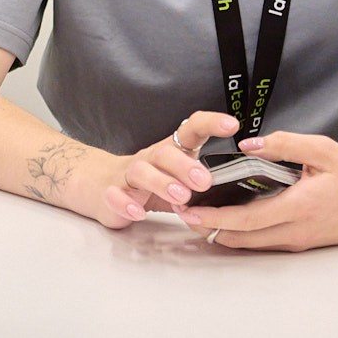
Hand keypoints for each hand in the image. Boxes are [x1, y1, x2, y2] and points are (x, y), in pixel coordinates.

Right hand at [96, 110, 236, 227]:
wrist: (99, 184)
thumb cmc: (150, 182)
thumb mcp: (178, 179)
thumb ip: (201, 186)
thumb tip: (239, 193)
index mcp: (171, 150)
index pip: (190, 129)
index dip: (210, 123)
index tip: (232, 125)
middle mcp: (150, 158)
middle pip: (165, 153)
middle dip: (185, 165)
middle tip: (204, 181)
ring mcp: (128, 174)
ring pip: (141, 171)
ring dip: (161, 182)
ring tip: (180, 197)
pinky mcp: (111, 193)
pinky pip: (116, 195)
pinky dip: (126, 203)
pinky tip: (139, 213)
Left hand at [181, 132, 337, 250]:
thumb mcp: (324, 150)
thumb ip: (284, 144)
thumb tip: (247, 144)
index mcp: (299, 207)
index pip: (246, 219)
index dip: (213, 217)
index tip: (188, 209)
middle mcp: (294, 231)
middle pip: (240, 238)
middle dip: (207, 228)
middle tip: (181, 213)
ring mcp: (296, 242)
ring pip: (249, 244)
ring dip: (221, 232)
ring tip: (196, 215)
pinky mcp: (300, 244)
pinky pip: (262, 243)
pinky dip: (240, 234)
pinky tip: (225, 220)